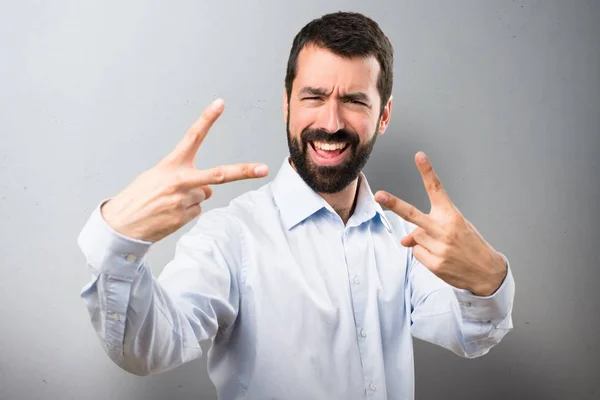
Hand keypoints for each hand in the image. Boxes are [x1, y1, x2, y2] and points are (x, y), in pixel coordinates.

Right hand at [101, 99, 268, 242]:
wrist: (120, 226)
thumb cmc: (137, 197)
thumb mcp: (155, 178)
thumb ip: (185, 177)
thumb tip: (209, 191)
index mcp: (170, 165)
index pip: (192, 137)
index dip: (207, 119)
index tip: (220, 104)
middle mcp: (180, 181)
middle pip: (218, 175)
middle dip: (243, 171)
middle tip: (263, 168)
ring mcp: (183, 201)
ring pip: (203, 196)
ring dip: (191, 198)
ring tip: (167, 203)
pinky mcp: (184, 217)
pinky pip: (196, 210)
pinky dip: (186, 211)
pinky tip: (168, 213)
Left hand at [375, 152, 505, 295]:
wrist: (486, 272)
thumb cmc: (470, 245)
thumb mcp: (455, 229)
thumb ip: (429, 228)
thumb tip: (404, 240)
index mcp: (451, 215)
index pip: (436, 189)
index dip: (427, 171)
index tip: (419, 156)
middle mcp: (444, 229)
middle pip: (412, 214)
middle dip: (394, 204)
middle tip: (379, 195)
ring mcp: (438, 247)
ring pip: (414, 237)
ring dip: (423, 241)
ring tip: (442, 247)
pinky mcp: (435, 263)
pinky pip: (417, 253)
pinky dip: (424, 255)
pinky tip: (441, 258)